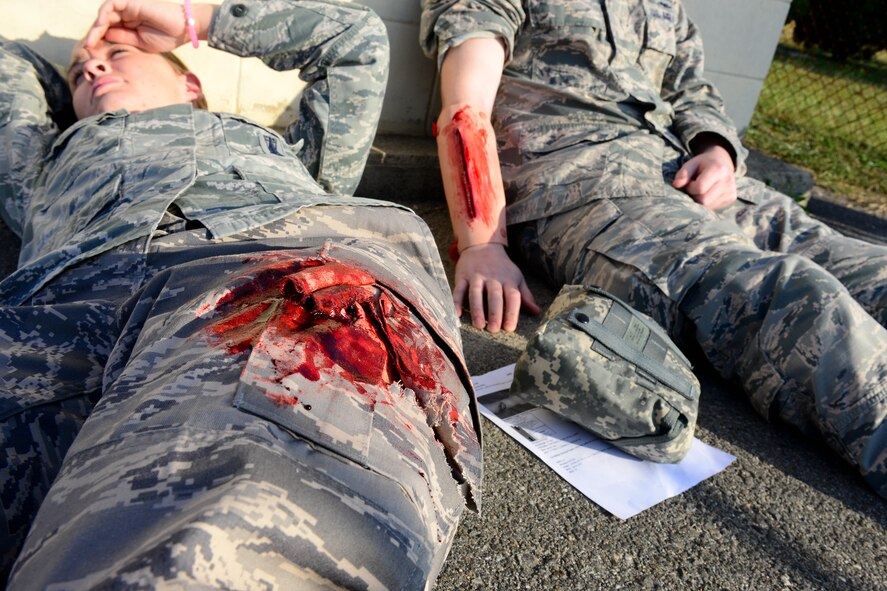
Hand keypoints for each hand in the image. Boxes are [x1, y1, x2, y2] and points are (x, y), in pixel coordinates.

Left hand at [84, 0, 211, 51]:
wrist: (183, 29)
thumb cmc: (167, 37)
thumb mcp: (140, 43)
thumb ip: (122, 38)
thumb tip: (104, 36)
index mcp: (130, 24)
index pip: (108, 29)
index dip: (98, 38)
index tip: (91, 50)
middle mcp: (127, 14)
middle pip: (104, 21)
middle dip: (94, 33)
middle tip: (88, 47)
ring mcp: (128, 7)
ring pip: (105, 14)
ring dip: (96, 26)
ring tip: (92, 40)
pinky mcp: (130, 2)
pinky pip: (111, 4)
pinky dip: (104, 14)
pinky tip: (101, 25)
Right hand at [453, 243, 540, 332]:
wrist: (483, 245)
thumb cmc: (502, 267)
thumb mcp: (516, 277)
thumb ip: (525, 295)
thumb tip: (537, 312)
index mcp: (508, 280)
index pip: (512, 297)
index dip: (511, 312)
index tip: (509, 327)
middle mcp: (492, 278)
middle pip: (494, 296)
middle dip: (494, 313)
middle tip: (493, 329)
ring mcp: (476, 276)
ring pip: (476, 293)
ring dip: (477, 309)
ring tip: (478, 325)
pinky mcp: (462, 276)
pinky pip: (459, 289)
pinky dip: (457, 301)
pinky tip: (457, 313)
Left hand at [672, 145, 736, 209]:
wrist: (722, 162)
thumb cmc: (703, 164)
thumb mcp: (692, 164)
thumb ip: (683, 173)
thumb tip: (676, 184)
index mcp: (718, 169)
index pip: (700, 188)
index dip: (690, 187)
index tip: (689, 182)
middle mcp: (728, 181)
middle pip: (704, 200)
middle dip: (694, 196)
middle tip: (694, 188)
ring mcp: (731, 191)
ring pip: (708, 206)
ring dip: (700, 200)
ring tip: (701, 190)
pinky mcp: (732, 198)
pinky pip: (713, 207)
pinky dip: (707, 202)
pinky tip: (708, 193)